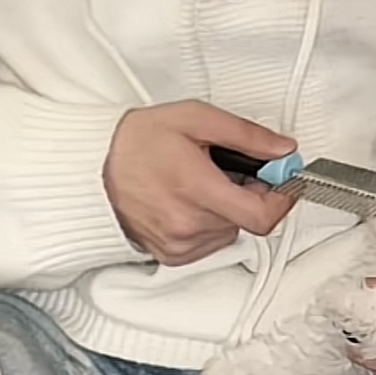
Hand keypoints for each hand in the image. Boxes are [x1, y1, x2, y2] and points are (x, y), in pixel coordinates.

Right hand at [104, 101, 296, 265]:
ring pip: (231, 231)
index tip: (284, 181)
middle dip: (251, 194)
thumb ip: (245, 135)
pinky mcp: (172, 256)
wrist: (91, 168)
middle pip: (249, 220)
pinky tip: (189, 202)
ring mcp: (180, 244)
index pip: (262, 216)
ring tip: (202, 183)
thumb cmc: (137, 142)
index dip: (282, 199)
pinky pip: (211, 243)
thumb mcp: (194, 118)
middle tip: (232, 170)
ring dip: (229, 209)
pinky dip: (211, 223)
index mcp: (196, 189)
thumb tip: (282, 149)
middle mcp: (188, 224)